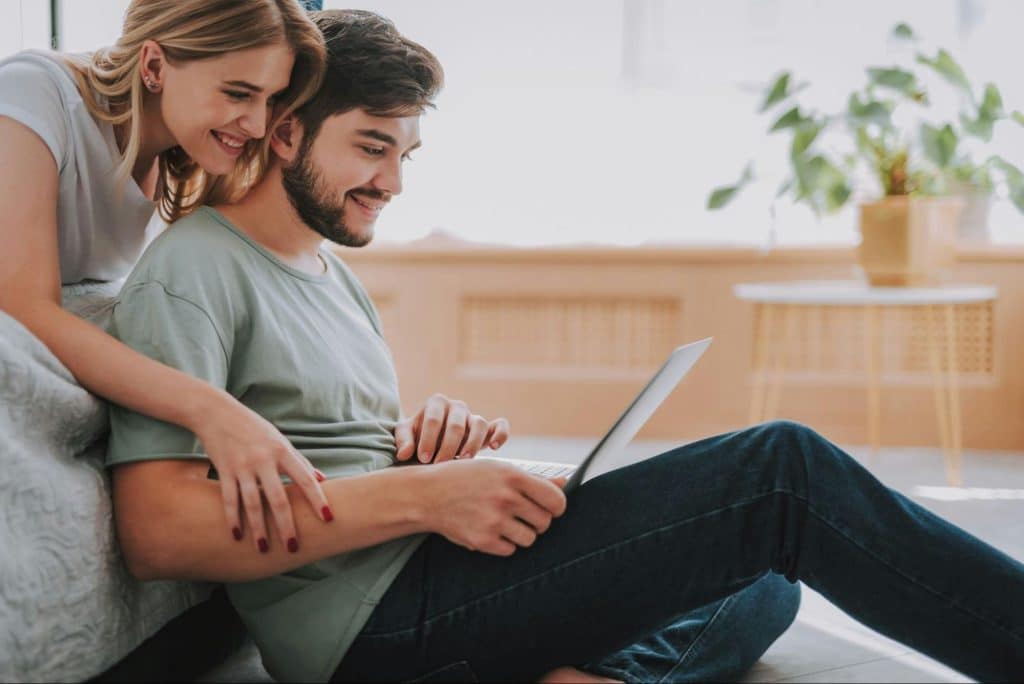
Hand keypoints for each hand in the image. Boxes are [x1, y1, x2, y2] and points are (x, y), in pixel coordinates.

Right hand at [193, 391, 332, 552]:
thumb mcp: (280, 440)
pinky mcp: (224, 470)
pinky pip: (229, 499)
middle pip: (278, 498)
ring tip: (264, 548)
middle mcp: (264, 460)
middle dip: (286, 525)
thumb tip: (322, 479)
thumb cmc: (254, 428)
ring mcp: (243, 466)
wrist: (217, 413)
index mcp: (283, 452)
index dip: (318, 499)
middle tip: (293, 547)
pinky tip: (237, 535)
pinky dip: (233, 518)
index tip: (328, 518)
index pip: (305, 479)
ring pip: (253, 503)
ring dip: (259, 528)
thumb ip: (300, 461)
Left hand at [394, 393, 509, 463]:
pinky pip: (500, 426)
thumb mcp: (406, 435)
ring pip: (479, 424)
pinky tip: (493, 447)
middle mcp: (457, 407)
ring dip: (472, 443)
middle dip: (448, 446)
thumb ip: (403, 441)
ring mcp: (472, 417)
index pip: (434, 419)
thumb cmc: (416, 438)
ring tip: (464, 460)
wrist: (430, 442)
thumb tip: (405, 454)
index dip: (429, 439)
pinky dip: (500, 434)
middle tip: (440, 464)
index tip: (423, 458)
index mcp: (436, 403)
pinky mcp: (488, 428)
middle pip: (456, 424)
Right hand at [423, 459, 566, 555]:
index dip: (557, 507)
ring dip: (521, 533)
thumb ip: (533, 478)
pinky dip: (504, 544)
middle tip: (522, 515)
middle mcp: (505, 497)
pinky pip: (510, 550)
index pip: (556, 500)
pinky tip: (491, 530)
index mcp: (512, 475)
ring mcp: (494, 520)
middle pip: (545, 522)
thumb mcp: (497, 469)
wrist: (428, 494)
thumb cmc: (465, 478)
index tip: (551, 508)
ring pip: (530, 538)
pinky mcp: (483, 540)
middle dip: (538, 521)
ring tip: (505, 522)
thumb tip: (564, 483)